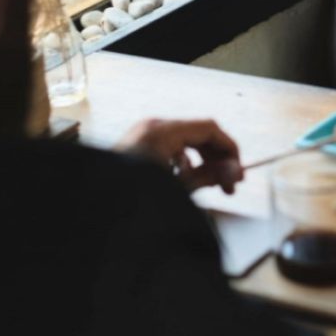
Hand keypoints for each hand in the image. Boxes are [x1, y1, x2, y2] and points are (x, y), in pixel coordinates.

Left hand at [116, 118, 242, 193]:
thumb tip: (235, 172)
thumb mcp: (177, 189)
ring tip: (209, 187)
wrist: (96, 208)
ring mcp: (142, 135)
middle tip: (229, 184)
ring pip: (185, 141)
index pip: (209, 128)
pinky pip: (169, 148)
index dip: (229, 149)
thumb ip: (209, 177)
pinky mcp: (136, 146)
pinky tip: (184, 183)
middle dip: (216, 158)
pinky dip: (183, 162)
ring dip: (201, 162)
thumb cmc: (132, 199)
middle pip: (198, 134)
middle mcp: (152, 127)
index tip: (238, 171)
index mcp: (162, 131)